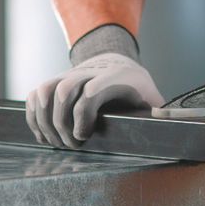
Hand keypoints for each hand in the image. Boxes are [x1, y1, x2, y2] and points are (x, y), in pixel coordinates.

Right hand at [25, 52, 163, 147]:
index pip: (93, 88)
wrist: (117, 61)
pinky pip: (37, 92)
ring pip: (47, 89)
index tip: (85, 136)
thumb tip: (170, 128)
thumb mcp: (151, 96)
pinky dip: (34, 113)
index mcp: (116, 76)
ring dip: (44, 119)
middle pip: (66, 90)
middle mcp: (90, 72)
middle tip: (71, 144)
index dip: (84, 113)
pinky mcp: (57, 80)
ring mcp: (71, 74)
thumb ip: (159, 112)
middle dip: (62, 122)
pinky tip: (42, 133)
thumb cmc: (136, 86)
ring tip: (53, 141)